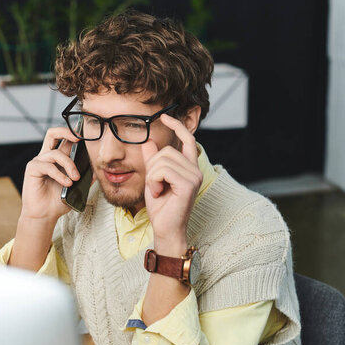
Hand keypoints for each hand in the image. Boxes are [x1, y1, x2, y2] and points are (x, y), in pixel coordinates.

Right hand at [20, 127, 81, 222]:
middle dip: (67, 131)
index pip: (64, 139)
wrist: (45, 215)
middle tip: (79, 138)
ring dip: (69, 165)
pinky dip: (60, 174)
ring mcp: (39, 162)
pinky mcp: (32, 169)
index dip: (74, 134)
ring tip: (75, 178)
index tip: (88, 136)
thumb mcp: (77, 188)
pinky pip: (48, 166)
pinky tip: (66, 183)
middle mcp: (47, 157)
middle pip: (53, 133)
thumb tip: (97, 169)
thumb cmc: (58, 201)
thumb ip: (85, 178)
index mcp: (57, 159)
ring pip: (56, 153)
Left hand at [141, 114, 202, 253]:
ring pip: (163, 160)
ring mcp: (194, 176)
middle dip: (152, 167)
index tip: (164, 117)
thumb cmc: (161, 206)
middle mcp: (195, 169)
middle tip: (154, 185)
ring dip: (152, 176)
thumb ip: (152, 160)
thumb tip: (149, 140)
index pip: (187, 139)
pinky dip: (154, 181)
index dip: (176, 126)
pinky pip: (163, 170)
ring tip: (157, 190)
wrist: (165, 228)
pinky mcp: (189, 184)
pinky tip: (158, 193)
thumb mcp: (153, 178)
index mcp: (189, 167)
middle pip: (166, 150)